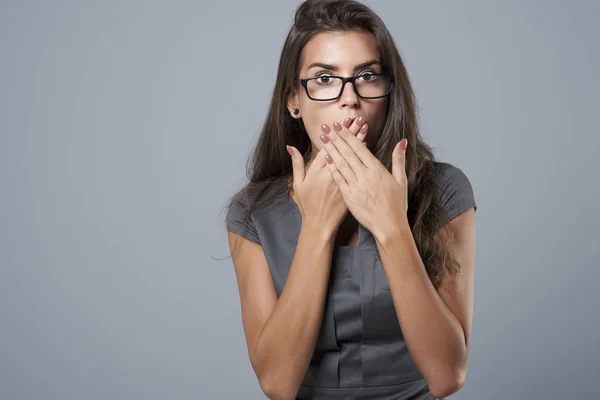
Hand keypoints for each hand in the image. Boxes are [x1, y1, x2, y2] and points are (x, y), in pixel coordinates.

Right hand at [287, 117, 367, 235]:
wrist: (320, 224)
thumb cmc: (307, 205)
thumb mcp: (298, 184)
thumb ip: (297, 164)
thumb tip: (291, 147)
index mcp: (318, 172)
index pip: (329, 147)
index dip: (336, 134)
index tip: (341, 122)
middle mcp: (332, 174)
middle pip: (343, 149)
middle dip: (350, 133)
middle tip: (358, 119)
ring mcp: (343, 181)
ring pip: (352, 157)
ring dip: (359, 141)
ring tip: (365, 127)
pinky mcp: (351, 187)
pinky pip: (358, 170)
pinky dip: (362, 159)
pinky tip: (367, 148)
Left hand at [319, 118, 408, 237]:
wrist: (389, 226)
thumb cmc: (397, 204)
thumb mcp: (401, 180)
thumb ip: (399, 159)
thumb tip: (402, 140)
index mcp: (377, 170)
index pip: (360, 148)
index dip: (348, 135)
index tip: (340, 126)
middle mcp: (365, 176)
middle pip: (348, 153)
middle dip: (336, 138)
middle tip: (326, 126)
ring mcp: (356, 187)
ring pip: (341, 164)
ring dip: (331, 150)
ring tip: (323, 138)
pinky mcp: (349, 197)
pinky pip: (339, 179)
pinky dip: (332, 168)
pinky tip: (325, 159)